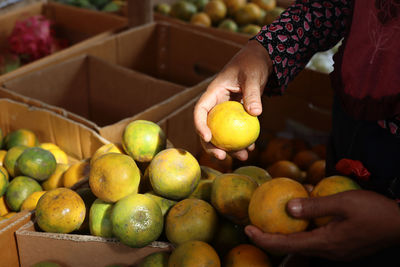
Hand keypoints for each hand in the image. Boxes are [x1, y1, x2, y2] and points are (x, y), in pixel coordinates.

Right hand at [193, 40, 271, 160]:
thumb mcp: (253, 76)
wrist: (260, 61)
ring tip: (243, 156)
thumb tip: (255, 113)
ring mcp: (226, 112)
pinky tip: (251, 149)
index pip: (200, 110)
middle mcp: (216, 105)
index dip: (200, 125)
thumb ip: (252, 93)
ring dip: (229, 148)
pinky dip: (242, 140)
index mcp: (213, 93)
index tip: (208, 138)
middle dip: (210, 146)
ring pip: (222, 133)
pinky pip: (236, 131)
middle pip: (207, 128)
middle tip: (222, 156)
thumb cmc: (253, 64)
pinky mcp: (237, 116)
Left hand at [245, 190, 399, 260]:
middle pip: (290, 248)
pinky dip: (299, 232)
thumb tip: (288, 207)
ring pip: (301, 245)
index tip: (247, 228)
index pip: (285, 245)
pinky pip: (313, 241)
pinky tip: (297, 219)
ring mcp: (334, 251)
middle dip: (268, 238)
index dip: (263, 239)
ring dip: (283, 235)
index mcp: (324, 242)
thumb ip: (315, 205)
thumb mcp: (344, 202)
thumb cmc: (375, 211)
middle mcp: (326, 251)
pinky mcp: (340, 246)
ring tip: (269, 221)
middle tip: (252, 224)